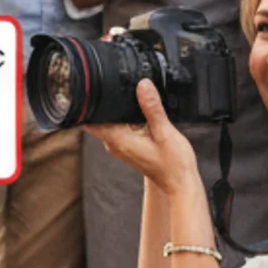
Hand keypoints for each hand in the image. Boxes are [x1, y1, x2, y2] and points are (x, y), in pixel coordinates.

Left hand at [84, 80, 199, 190]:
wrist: (180, 182)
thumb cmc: (173, 164)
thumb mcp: (165, 132)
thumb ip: (152, 108)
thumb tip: (142, 85)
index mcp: (118, 140)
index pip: (89, 121)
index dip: (87, 104)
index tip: (93, 89)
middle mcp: (114, 143)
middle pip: (100, 117)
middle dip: (107, 102)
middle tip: (123, 87)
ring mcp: (120, 145)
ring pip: (111, 120)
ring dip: (120, 109)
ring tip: (136, 98)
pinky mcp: (128, 145)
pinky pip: (122, 125)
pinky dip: (129, 117)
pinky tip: (142, 111)